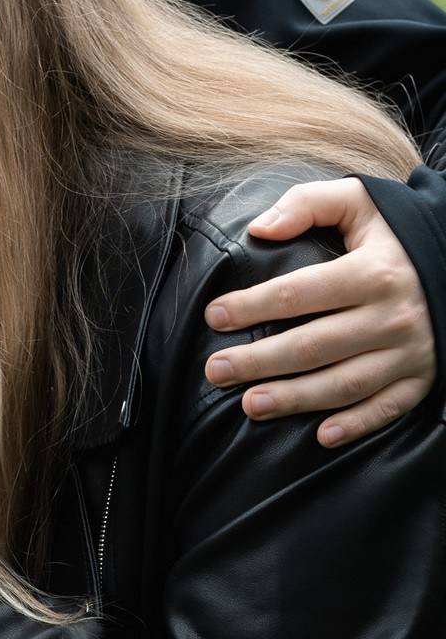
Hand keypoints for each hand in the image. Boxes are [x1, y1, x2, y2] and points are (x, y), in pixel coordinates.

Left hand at [203, 177, 436, 447]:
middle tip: (216, 370)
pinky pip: (389, 408)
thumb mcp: (360, 201)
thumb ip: (308, 204)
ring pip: (346, 383)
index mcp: (373, 272)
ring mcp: (410, 352)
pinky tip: (322, 436)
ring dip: (296, 399)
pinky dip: (357, 424)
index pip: (301, 292)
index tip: (215, 316)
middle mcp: (393, 316)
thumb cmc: (396, 233)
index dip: (254, 305)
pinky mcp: (422, 377)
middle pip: (315, 345)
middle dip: (260, 360)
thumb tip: (259, 229)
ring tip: (250, 405)